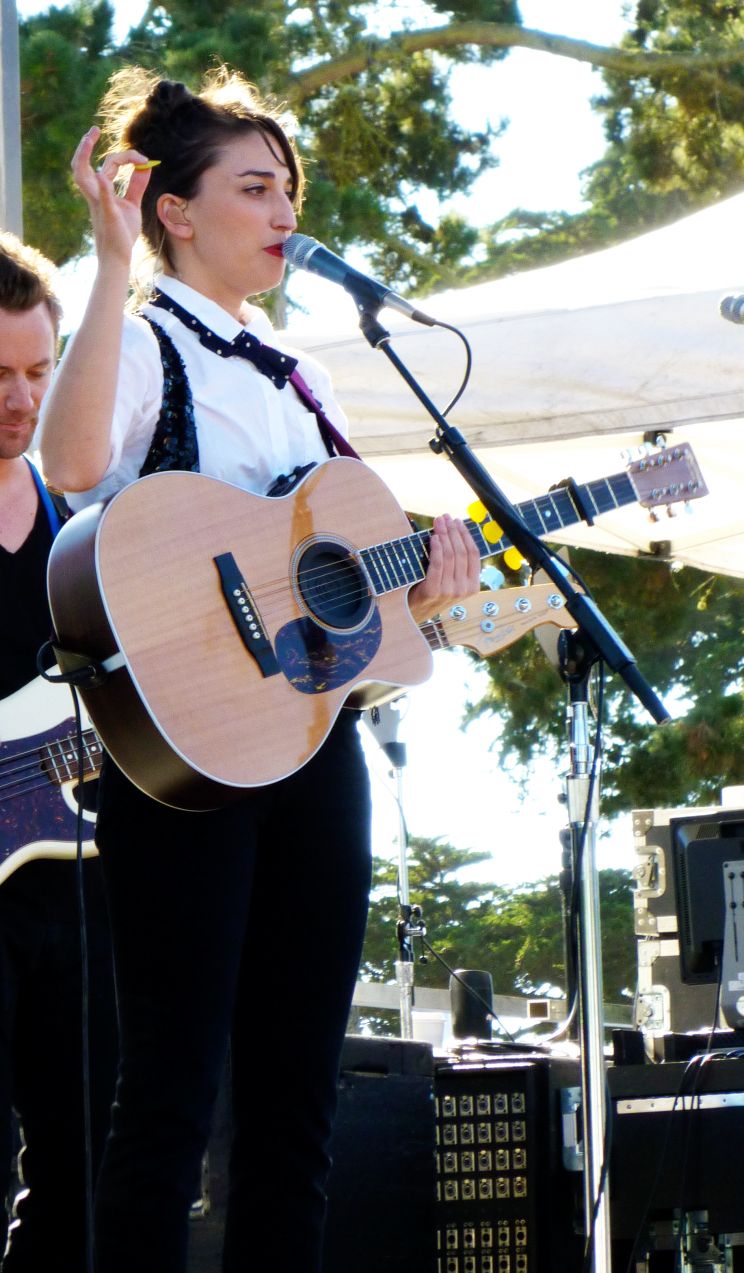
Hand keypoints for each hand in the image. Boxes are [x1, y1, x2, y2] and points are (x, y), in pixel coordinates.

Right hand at [71, 125, 154, 267]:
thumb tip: (146, 167)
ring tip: (88, 138)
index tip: (144, 160)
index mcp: (101, 191)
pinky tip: (102, 175)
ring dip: (83, 156)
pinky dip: (103, 187)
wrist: (118, 257)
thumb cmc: (122, 232)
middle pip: (84, 165)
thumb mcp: (131, 205)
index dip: (127, 157)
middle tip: (93, 130)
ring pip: (82, 177)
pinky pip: (102, 199)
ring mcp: (98, 204)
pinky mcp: (107, 215)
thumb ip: (136, 185)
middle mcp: (95, 195)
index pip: (109, 165)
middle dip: (84, 146)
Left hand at [408, 514, 481, 623]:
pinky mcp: (433, 591)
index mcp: (473, 585)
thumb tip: (455, 531)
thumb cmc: (431, 592)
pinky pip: (437, 564)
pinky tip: (434, 538)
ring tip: (438, 523)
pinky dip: (436, 549)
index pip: (474, 554)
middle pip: (462, 552)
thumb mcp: (450, 580)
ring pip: (450, 556)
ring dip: (444, 535)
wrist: (413, 613)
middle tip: (445, 518)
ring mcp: (449, 591)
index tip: (458, 522)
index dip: (466, 535)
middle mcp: (464, 589)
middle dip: (453, 531)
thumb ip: (456, 563)